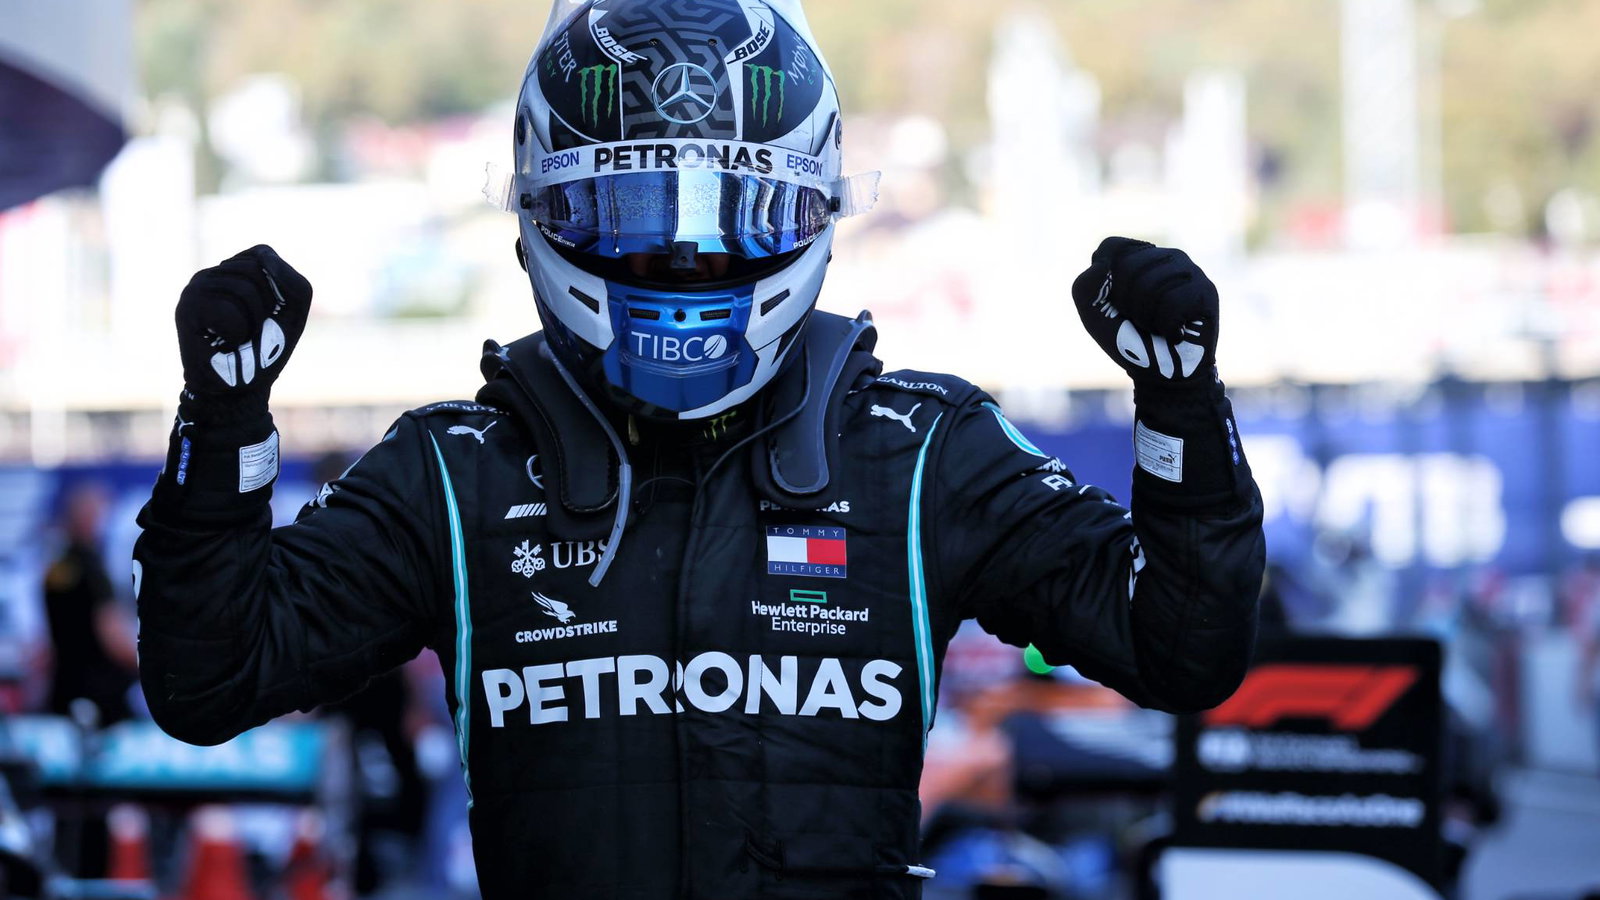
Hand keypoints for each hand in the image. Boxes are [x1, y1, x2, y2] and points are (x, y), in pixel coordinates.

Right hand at [176, 245, 310, 398]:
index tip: (269, 311)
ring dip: (253, 323)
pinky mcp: (186, 309)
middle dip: (267, 305)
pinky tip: (225, 343)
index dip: (276, 285)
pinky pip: (227, 311)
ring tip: (239, 337)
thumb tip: (263, 257)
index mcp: (233, 269)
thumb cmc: (265, 350)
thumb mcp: (293, 313)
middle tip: (254, 328)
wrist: (239, 390)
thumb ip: (293, 281)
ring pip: (243, 290)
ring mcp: (195, 289)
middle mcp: (211, 274)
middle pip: (256, 268)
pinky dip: (238, 333)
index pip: (263, 252)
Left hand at [1070, 237, 1217, 384]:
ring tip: (1158, 326)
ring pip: (1151, 285)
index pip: (1111, 246)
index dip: (1105, 281)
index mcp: (1138, 256)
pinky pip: (1173, 303)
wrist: (1161, 375)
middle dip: (1126, 304)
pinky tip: (1177, 332)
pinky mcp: (1205, 290)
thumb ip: (1084, 286)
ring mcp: (1188, 271)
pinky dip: (1167, 327)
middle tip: (1140, 321)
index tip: (1116, 303)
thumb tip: (1101, 264)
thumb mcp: (1094, 315)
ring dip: (1146, 318)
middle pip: (1127, 266)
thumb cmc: (1128, 340)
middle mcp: (1166, 256)